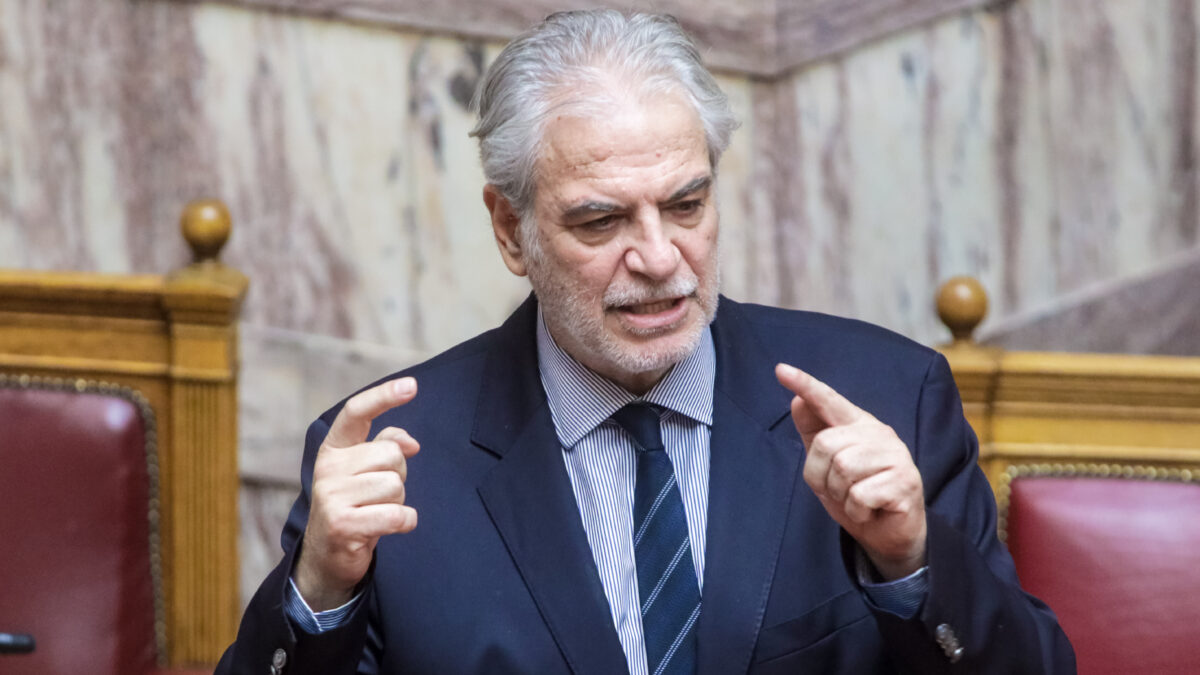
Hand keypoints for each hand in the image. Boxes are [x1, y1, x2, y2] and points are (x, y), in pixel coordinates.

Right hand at [294, 378, 420, 610]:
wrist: (327, 557)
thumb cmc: (354, 506)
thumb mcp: (363, 471)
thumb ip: (385, 445)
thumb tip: (411, 442)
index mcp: (334, 449)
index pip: (357, 412)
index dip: (384, 396)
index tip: (412, 385)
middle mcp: (328, 468)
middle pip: (391, 455)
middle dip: (399, 475)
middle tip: (380, 495)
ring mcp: (332, 496)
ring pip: (396, 485)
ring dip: (399, 501)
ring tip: (378, 512)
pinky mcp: (343, 525)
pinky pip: (396, 514)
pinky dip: (404, 522)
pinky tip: (390, 527)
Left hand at [775, 363, 925, 579]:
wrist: (889, 534)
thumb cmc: (856, 494)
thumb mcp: (827, 466)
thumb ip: (815, 434)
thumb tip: (798, 401)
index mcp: (858, 425)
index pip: (828, 401)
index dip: (805, 385)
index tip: (781, 370)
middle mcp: (879, 434)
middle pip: (826, 444)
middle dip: (821, 476)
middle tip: (838, 490)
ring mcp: (896, 457)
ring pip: (843, 469)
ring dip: (840, 494)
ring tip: (855, 499)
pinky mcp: (905, 482)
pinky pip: (860, 495)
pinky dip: (856, 510)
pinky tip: (869, 510)